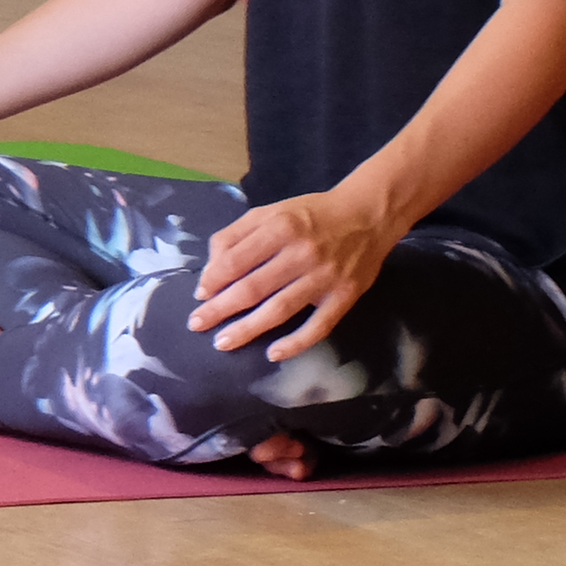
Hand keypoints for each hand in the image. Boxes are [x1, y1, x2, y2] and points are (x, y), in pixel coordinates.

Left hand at [189, 189, 396, 358]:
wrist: (368, 215)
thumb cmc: (310, 215)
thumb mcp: (270, 212)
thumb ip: (236, 235)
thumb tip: (212, 270)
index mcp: (280, 227)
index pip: (237, 259)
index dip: (214, 280)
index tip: (198, 296)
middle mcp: (301, 253)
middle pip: (253, 288)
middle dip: (221, 309)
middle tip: (197, 324)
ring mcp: (325, 277)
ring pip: (280, 309)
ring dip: (248, 329)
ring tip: (223, 342)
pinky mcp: (345, 296)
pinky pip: (318, 326)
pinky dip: (296, 343)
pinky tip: (274, 354)